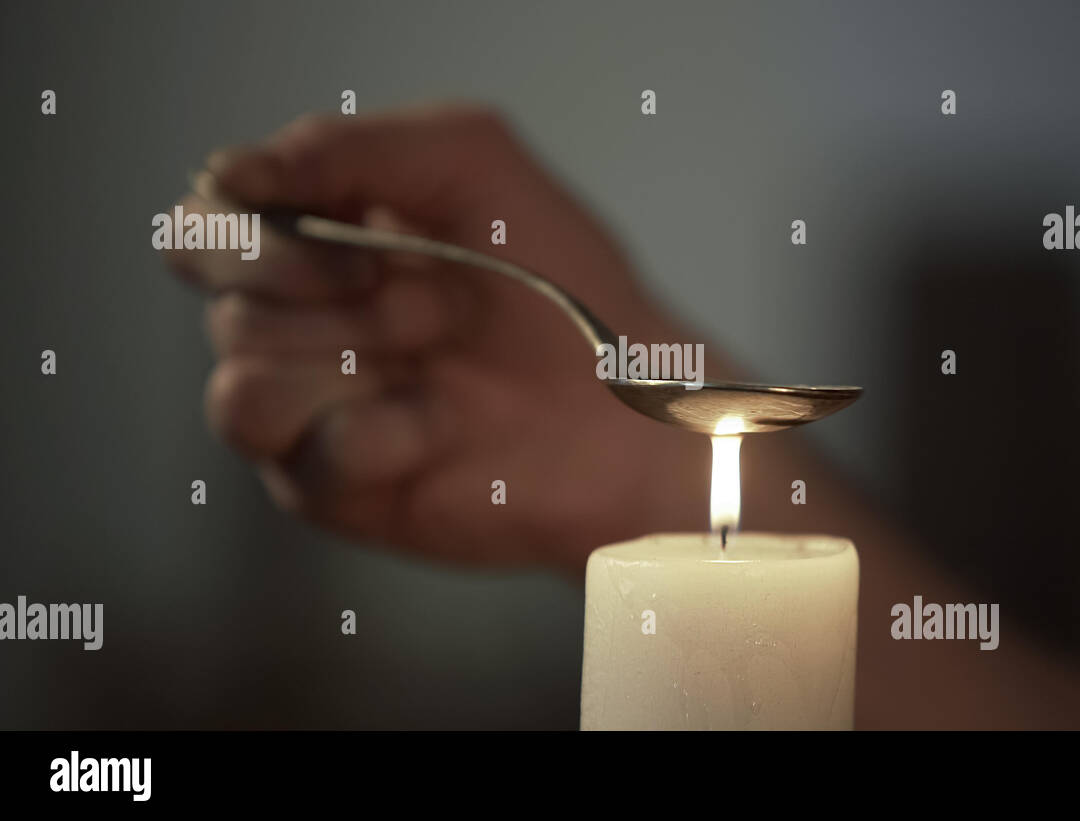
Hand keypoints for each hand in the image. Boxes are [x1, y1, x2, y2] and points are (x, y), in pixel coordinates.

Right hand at [165, 104, 712, 572]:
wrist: (628, 408)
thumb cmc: (566, 287)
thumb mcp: (472, 164)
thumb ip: (350, 146)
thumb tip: (228, 172)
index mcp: (317, 244)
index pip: (205, 225)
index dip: (254, 229)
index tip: (358, 235)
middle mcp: (301, 327)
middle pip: (222, 303)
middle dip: (333, 292)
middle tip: (434, 299)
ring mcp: (312, 412)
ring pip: (240, 384)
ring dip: (356, 360)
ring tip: (440, 358)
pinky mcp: (332, 486)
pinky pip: (301, 452)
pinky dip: (380, 430)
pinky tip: (441, 425)